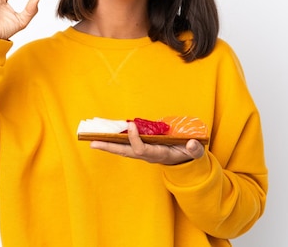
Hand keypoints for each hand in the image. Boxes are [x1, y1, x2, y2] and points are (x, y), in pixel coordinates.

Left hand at [90, 122, 204, 164]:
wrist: (184, 161)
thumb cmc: (187, 154)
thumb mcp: (194, 152)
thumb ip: (194, 149)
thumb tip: (192, 143)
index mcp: (158, 155)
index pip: (141, 150)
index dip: (135, 139)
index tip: (131, 125)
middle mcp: (147, 155)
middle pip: (125, 152)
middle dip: (110, 147)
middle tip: (93, 142)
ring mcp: (143, 152)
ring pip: (123, 149)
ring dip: (108, 144)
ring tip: (93, 138)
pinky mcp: (141, 148)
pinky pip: (125, 144)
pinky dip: (115, 140)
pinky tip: (106, 135)